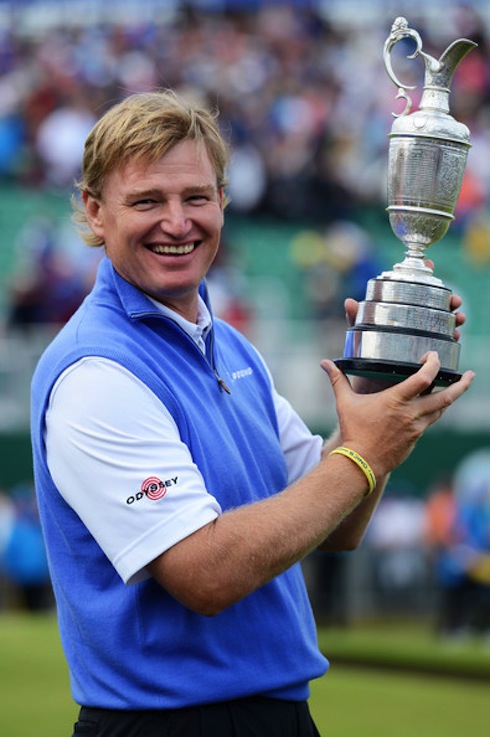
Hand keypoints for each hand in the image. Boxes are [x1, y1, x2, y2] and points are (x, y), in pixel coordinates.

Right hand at [321, 351, 473, 478]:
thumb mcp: (345, 403)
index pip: (424, 378)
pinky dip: (434, 412)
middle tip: (470, 375)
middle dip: (461, 385)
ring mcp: (416, 428)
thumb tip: (324, 363)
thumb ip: (338, 380)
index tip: (433, 356)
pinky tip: (434, 408)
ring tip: (458, 388)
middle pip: (446, 397)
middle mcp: (411, 413)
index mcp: (396, 401)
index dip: (433, 364)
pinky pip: (430, 422)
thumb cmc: (354, 432)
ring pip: (441, 410)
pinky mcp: (416, 439)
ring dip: (451, 398)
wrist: (361, 463)